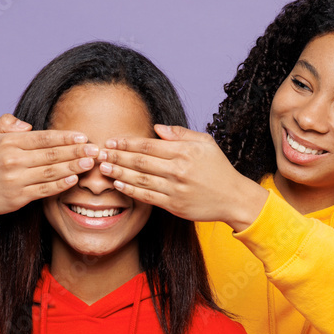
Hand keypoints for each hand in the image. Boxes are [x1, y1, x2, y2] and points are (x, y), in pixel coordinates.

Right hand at [0, 114, 99, 244]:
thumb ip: (6, 123)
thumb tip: (26, 125)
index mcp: (8, 142)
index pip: (43, 138)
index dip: (65, 137)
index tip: (83, 137)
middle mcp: (12, 160)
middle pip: (51, 154)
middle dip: (76, 151)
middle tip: (96, 149)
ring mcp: (16, 180)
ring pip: (51, 172)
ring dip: (74, 167)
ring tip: (91, 163)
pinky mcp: (18, 197)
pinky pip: (44, 190)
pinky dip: (60, 185)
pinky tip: (74, 179)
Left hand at [98, 124, 268, 230]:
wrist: (233, 198)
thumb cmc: (219, 168)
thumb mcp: (205, 143)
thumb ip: (180, 134)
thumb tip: (156, 128)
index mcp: (184, 152)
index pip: (148, 145)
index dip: (127, 143)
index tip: (112, 141)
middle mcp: (178, 170)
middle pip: (140, 161)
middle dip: (117, 157)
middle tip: (100, 153)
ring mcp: (175, 189)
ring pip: (140, 179)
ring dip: (119, 173)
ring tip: (104, 168)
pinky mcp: (174, 205)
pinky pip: (148, 197)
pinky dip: (131, 191)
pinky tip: (119, 185)